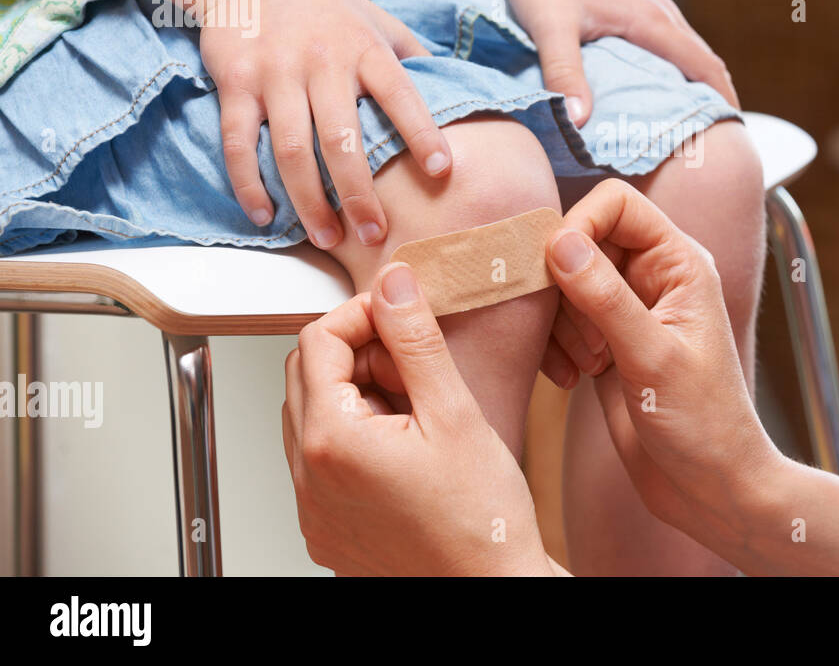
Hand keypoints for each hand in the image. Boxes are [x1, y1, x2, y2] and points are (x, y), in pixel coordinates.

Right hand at [199, 0, 451, 249]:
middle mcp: (322, 62)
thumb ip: (411, 55)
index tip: (441, 171)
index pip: (401, 94)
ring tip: (327, 238)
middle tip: (375, 236)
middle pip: (342, 139)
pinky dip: (249, 184)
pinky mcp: (235, 82)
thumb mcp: (375, 18)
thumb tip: (456, 89)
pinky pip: (239, 142)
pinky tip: (264, 216)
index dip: (422, 131)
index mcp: (365, 48)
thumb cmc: (322, 3)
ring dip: (309, 201)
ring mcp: (276, 73)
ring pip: (291, 150)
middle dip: (359, 194)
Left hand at [282, 261, 552, 575]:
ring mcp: (313, 508)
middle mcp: (309, 479)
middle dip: (358, 354)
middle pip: (307, 375)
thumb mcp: (456, 413)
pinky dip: (356, 437)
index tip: (401, 315)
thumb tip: (395, 286)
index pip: (316, 340)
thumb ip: (416, 341)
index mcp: (333, 442)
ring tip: (418, 411)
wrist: (490, 592)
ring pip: (313, 416)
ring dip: (357, 395)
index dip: (362, 314)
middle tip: (415, 366)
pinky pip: (322, 461)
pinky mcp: (327, 528)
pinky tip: (407, 447)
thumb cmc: (482, 523)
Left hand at [501, 0, 739, 126]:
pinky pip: (666, 48)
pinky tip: (652, 99)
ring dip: (693, 89)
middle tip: (710, 145)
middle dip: (713, 103)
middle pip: (704, 63)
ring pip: (686, 55)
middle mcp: (660, 14)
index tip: (733, 139)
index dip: (723, 104)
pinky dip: (672, 75)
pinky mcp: (631, 11)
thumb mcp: (549, 26)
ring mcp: (647, 10)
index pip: (706, 67)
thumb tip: (581, 122)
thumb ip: (565, 73)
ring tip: (686, 130)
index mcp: (652, 20)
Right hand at [542, 179, 781, 548]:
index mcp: (679, 262)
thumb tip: (559, 242)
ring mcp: (626, 309)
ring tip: (591, 366)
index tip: (560, 271)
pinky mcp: (604, 341)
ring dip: (561, 324)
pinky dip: (554, 346)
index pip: (615, 202)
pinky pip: (558, 321)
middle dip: (566, 287)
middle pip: (580, 239)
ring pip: (562, 282)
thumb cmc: (703, 424)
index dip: (579, 225)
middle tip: (589, 339)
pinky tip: (574, 381)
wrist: (708, 487)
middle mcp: (653, 276)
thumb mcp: (653, 358)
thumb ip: (605, 298)